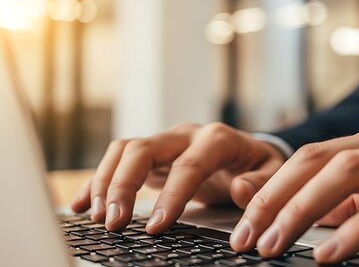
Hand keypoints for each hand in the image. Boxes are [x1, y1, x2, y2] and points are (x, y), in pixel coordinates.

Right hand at [70, 122, 284, 233]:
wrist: (250, 151)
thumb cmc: (260, 164)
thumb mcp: (272, 173)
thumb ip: (260, 183)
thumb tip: (238, 189)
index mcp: (217, 139)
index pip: (189, 165)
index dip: (172, 195)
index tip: (157, 227)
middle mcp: (186, 134)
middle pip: (144, 149)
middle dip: (124, 185)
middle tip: (114, 222)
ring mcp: (166, 142)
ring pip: (125, 150)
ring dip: (105, 182)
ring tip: (97, 217)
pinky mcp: (152, 155)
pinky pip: (118, 160)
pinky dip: (98, 180)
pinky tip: (82, 204)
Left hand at [230, 123, 358, 262]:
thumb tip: (311, 216)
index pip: (312, 155)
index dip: (272, 186)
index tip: (242, 220)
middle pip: (319, 159)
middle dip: (274, 198)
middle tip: (246, 236)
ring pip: (349, 173)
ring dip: (304, 211)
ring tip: (274, 245)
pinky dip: (357, 228)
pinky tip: (332, 254)